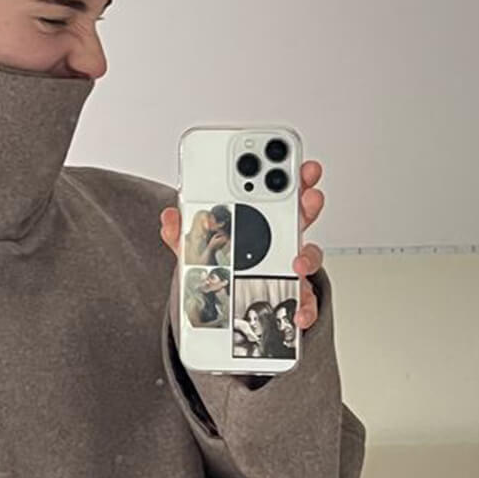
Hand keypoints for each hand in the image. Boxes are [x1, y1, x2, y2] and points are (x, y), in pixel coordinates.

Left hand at [160, 160, 325, 330]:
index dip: (290, 178)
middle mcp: (280, 241)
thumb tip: (170, 217)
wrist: (223, 309)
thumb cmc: (219, 268)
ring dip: (308, 256)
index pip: (276, 194)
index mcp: (258, 222)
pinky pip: (305, 301)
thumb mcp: (196, 248)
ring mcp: (289, 268)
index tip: (299, 165)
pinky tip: (298, 312)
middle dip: (308, 202)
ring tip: (297, 262)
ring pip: (308, 257)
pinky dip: (306, 307)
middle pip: (301, 217)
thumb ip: (183, 233)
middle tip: (308, 196)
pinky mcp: (293, 297)